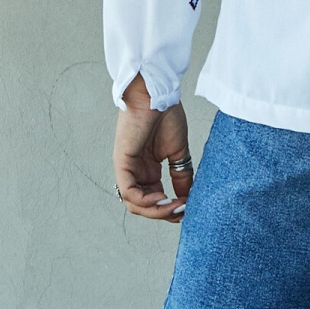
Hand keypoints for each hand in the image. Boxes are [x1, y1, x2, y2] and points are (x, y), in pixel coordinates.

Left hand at [114, 73, 194, 222]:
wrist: (157, 94)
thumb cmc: (166, 115)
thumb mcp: (178, 152)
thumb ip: (181, 176)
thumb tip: (187, 198)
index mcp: (147, 169)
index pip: (153, 199)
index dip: (169, 209)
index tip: (187, 209)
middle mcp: (135, 171)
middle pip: (143, 206)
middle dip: (163, 214)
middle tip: (181, 211)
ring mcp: (127, 168)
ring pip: (134, 204)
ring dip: (155, 211)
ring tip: (174, 207)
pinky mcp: (122, 162)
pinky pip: (129, 192)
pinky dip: (145, 201)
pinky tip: (163, 199)